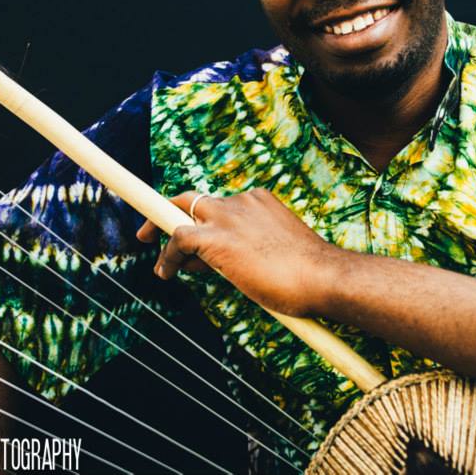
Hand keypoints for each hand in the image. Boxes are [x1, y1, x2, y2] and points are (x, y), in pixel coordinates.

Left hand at [135, 188, 342, 316]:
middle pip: (192, 200)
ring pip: (179, 216)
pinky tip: (165, 273)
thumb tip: (222, 266)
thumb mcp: (278, 253)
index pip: (220, 204)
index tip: (197, 237)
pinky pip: (177, 239)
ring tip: (157, 261)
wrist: (322, 276)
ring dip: (164, 237)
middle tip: (153, 231)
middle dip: (169, 213)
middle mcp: (241, 202)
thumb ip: (250, 251)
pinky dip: (167, 255)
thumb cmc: (309, 275)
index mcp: (260, 202)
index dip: (202, 219)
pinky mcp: (214, 237)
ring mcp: (226, 217)